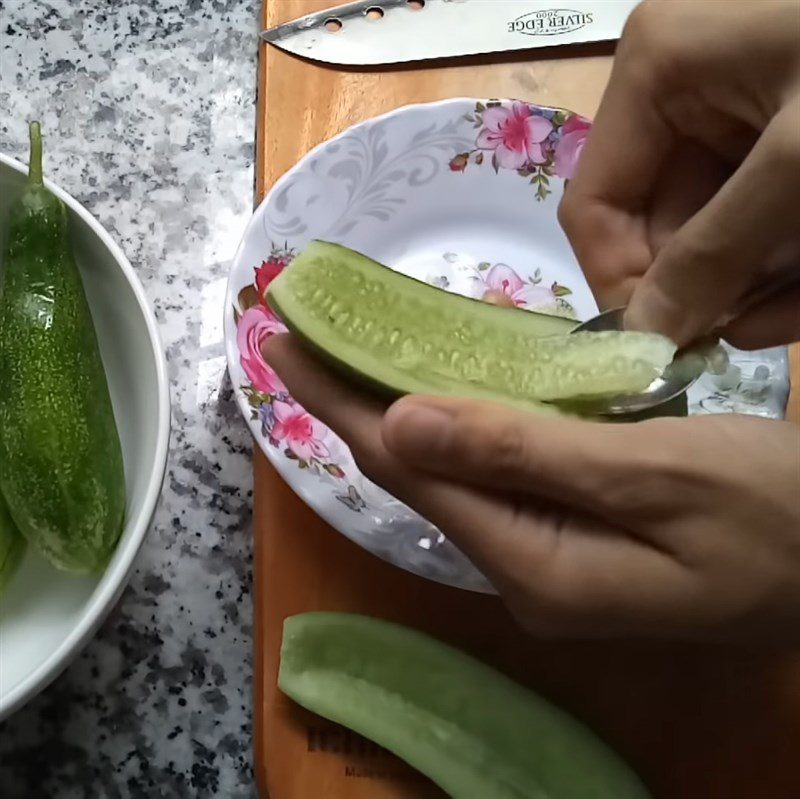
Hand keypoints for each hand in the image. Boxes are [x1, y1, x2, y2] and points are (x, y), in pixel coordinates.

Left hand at [265, 334, 799, 641]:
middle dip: (351, 404)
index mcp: (531, 562)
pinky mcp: (568, 539)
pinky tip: (433, 394)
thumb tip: (395, 421)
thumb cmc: (771, 513)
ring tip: (346, 354)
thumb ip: (519, 452)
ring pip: (448, 475)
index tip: (281, 342)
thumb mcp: (650, 474)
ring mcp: (544, 560)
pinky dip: (454, 428)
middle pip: (416, 475)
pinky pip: (489, 477)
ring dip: (395, 412)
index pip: (405, 469)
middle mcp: (520, 570)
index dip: (337, 402)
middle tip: (301, 338)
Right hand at [558, 0, 799, 348]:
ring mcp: (741, 114)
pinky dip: (786, 270)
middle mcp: (685, 91)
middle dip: (706, 288)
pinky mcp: (785, 141)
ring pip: (716, 231)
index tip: (665, 350)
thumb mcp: (799, 165)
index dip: (623, 284)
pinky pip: (761, 221)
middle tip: (733, 345)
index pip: (597, 205)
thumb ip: (713, 258)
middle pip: (660, 224)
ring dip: (753, 287)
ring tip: (789, 316)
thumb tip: (641, 343)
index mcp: (657, 71)